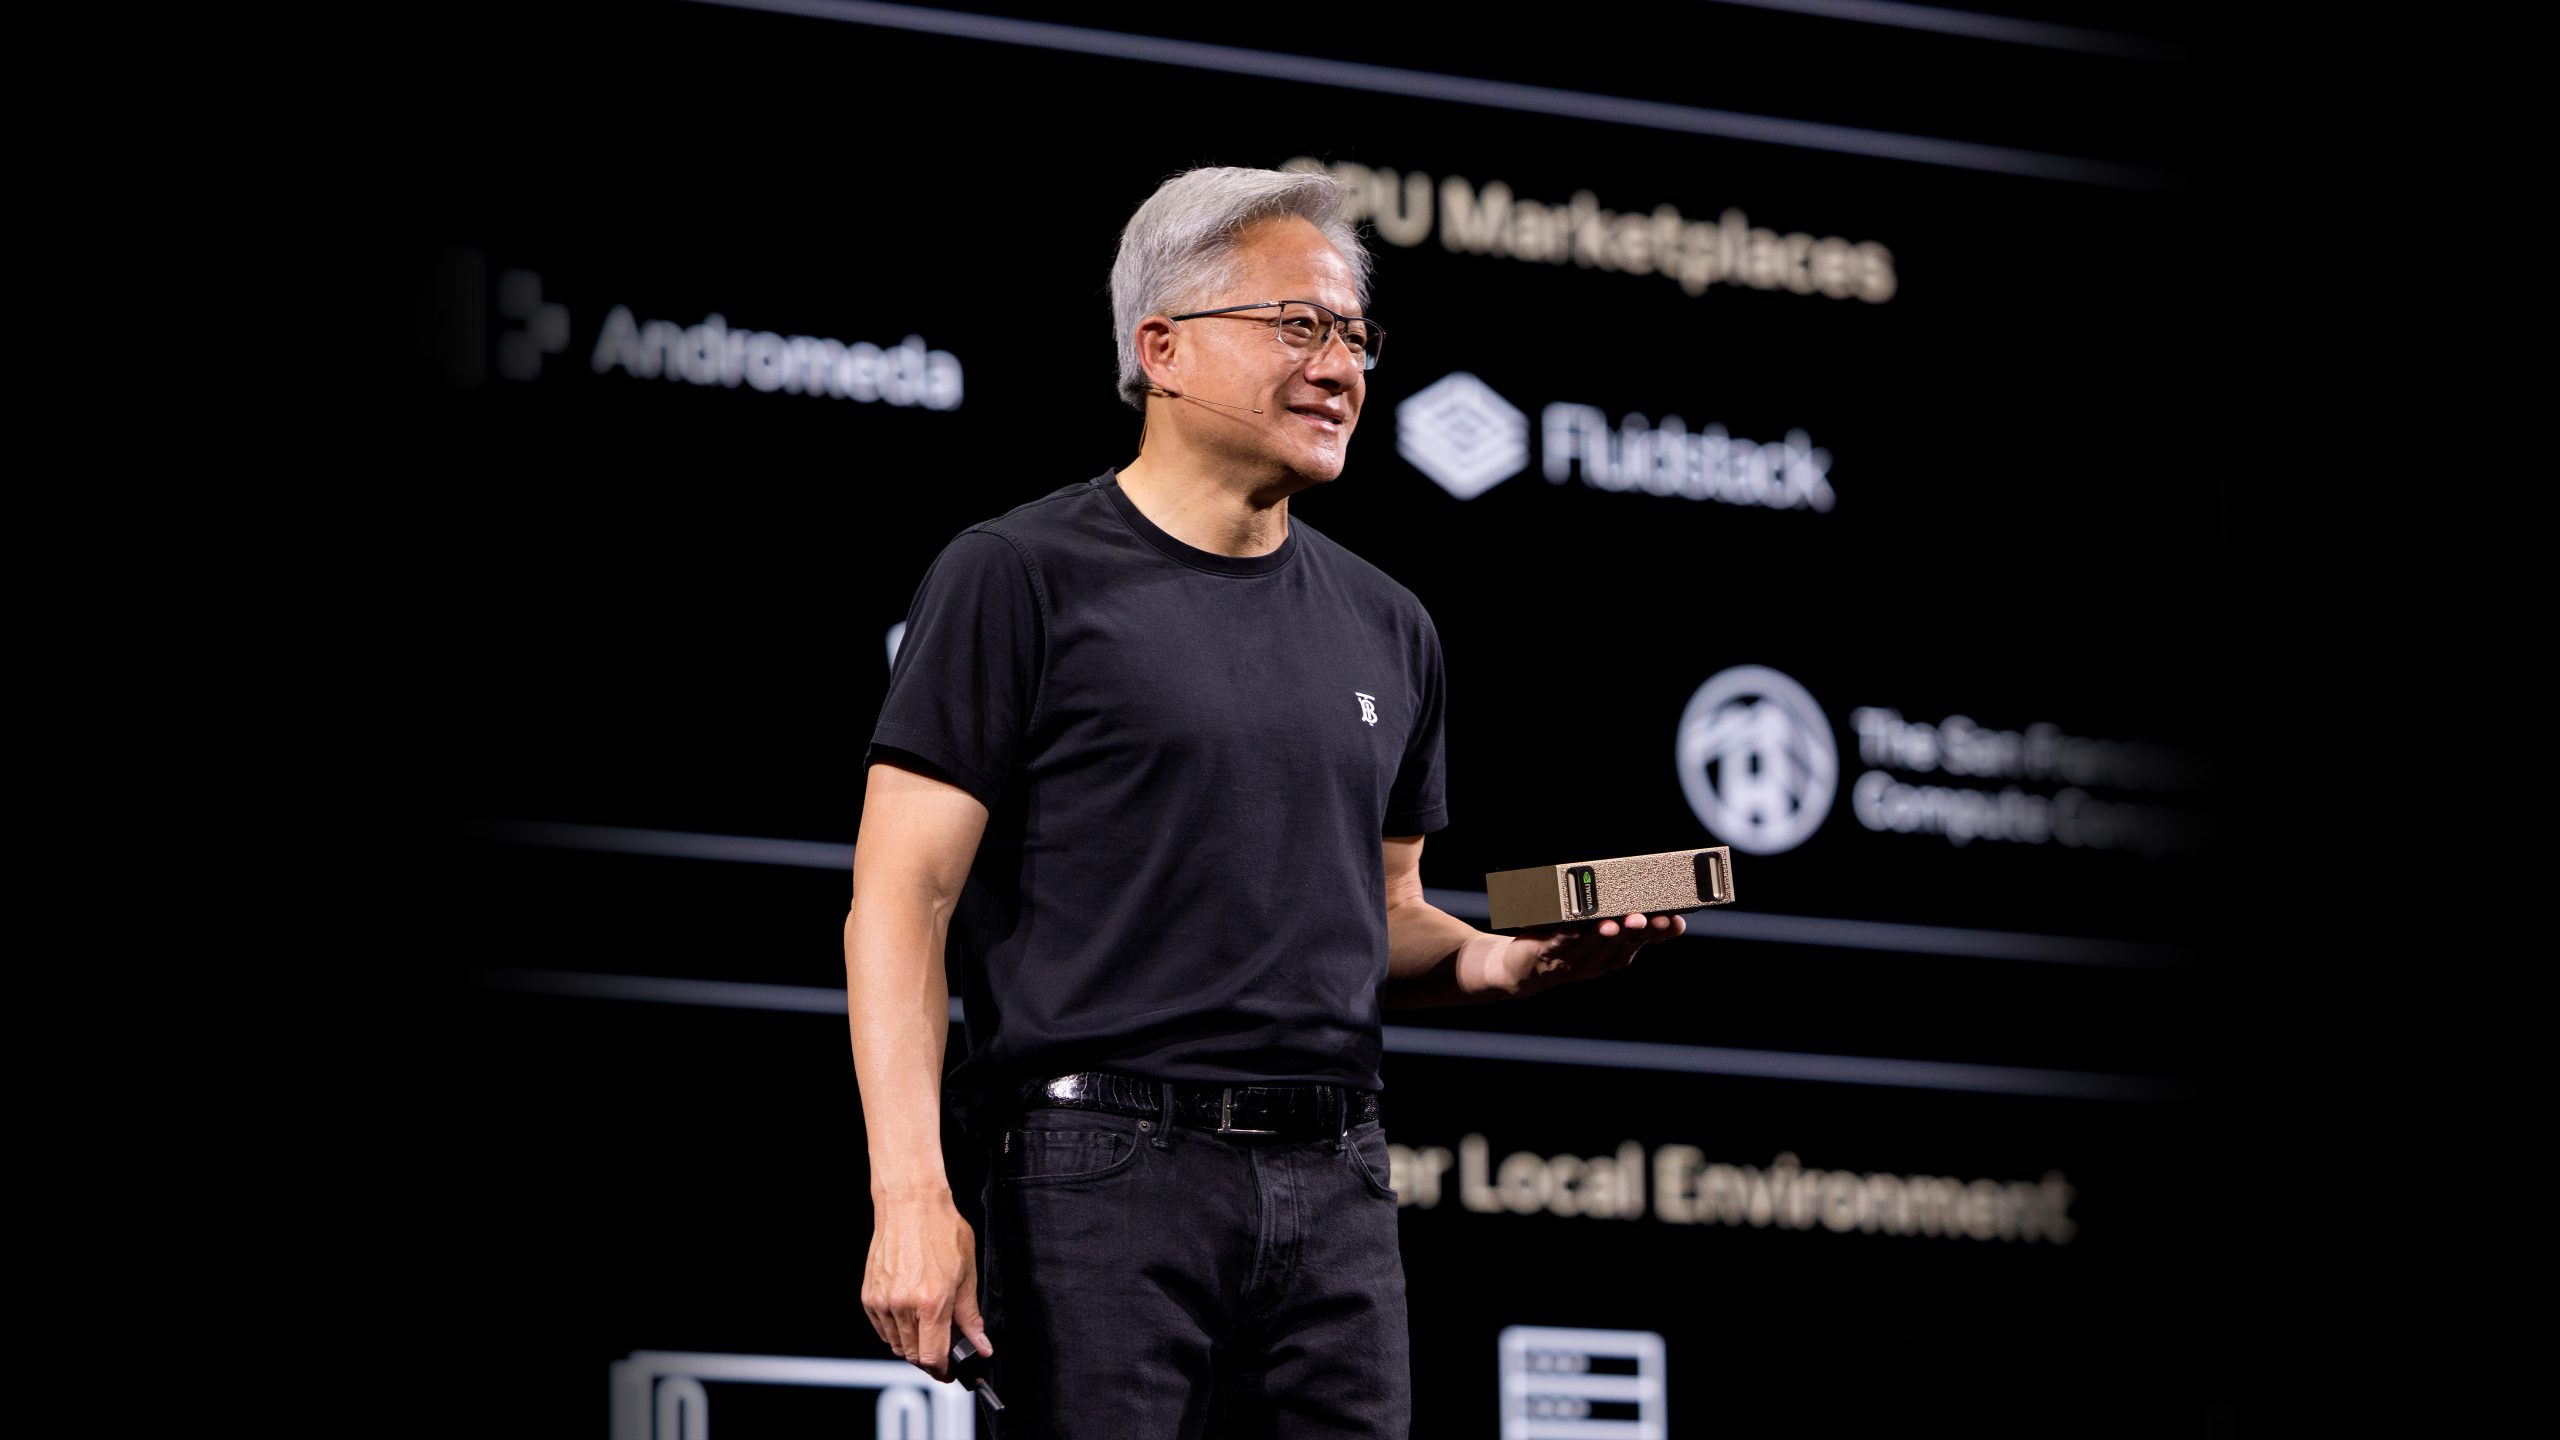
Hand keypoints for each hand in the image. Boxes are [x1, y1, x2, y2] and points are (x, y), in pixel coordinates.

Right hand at [861, 1194, 991, 1381]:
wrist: (911, 1205)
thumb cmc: (941, 1232)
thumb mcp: (967, 1274)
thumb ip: (971, 1317)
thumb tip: (981, 1346)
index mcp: (932, 1302)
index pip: (933, 1357)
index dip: (943, 1370)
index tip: (950, 1371)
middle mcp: (904, 1306)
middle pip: (914, 1355)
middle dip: (930, 1358)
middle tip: (944, 1348)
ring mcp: (883, 1302)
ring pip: (897, 1345)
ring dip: (913, 1345)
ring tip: (927, 1326)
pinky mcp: (869, 1296)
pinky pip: (883, 1329)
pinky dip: (896, 1331)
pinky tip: (909, 1315)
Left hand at [1502, 911, 1686, 996]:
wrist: (1520, 971)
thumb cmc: (1565, 946)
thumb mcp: (1599, 935)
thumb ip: (1623, 921)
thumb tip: (1651, 897)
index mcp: (1614, 955)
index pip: (1642, 942)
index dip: (1659, 933)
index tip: (1674, 922)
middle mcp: (1597, 961)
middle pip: (1621, 944)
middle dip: (1636, 931)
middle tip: (1649, 918)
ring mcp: (1571, 959)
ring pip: (1592, 946)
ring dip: (1604, 936)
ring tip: (1616, 923)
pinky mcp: (1546, 953)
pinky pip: (1558, 943)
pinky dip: (1566, 935)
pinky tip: (1573, 926)